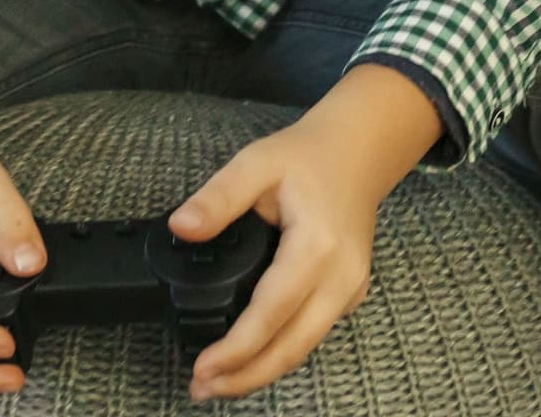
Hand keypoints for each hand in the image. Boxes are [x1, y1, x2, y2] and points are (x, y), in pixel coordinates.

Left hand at [168, 111, 384, 401]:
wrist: (359, 150)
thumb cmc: (307, 156)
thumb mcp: (257, 162)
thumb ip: (218, 197)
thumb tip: (181, 228)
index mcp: (318, 246)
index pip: (272, 313)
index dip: (236, 348)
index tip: (201, 369)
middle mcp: (341, 278)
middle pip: (292, 347)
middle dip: (245, 377)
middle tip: (200, 390)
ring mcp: (351, 290)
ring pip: (304, 347)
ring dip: (262, 371)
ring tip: (217, 383)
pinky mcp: (351, 294)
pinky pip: (313, 333)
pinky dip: (281, 351)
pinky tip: (251, 355)